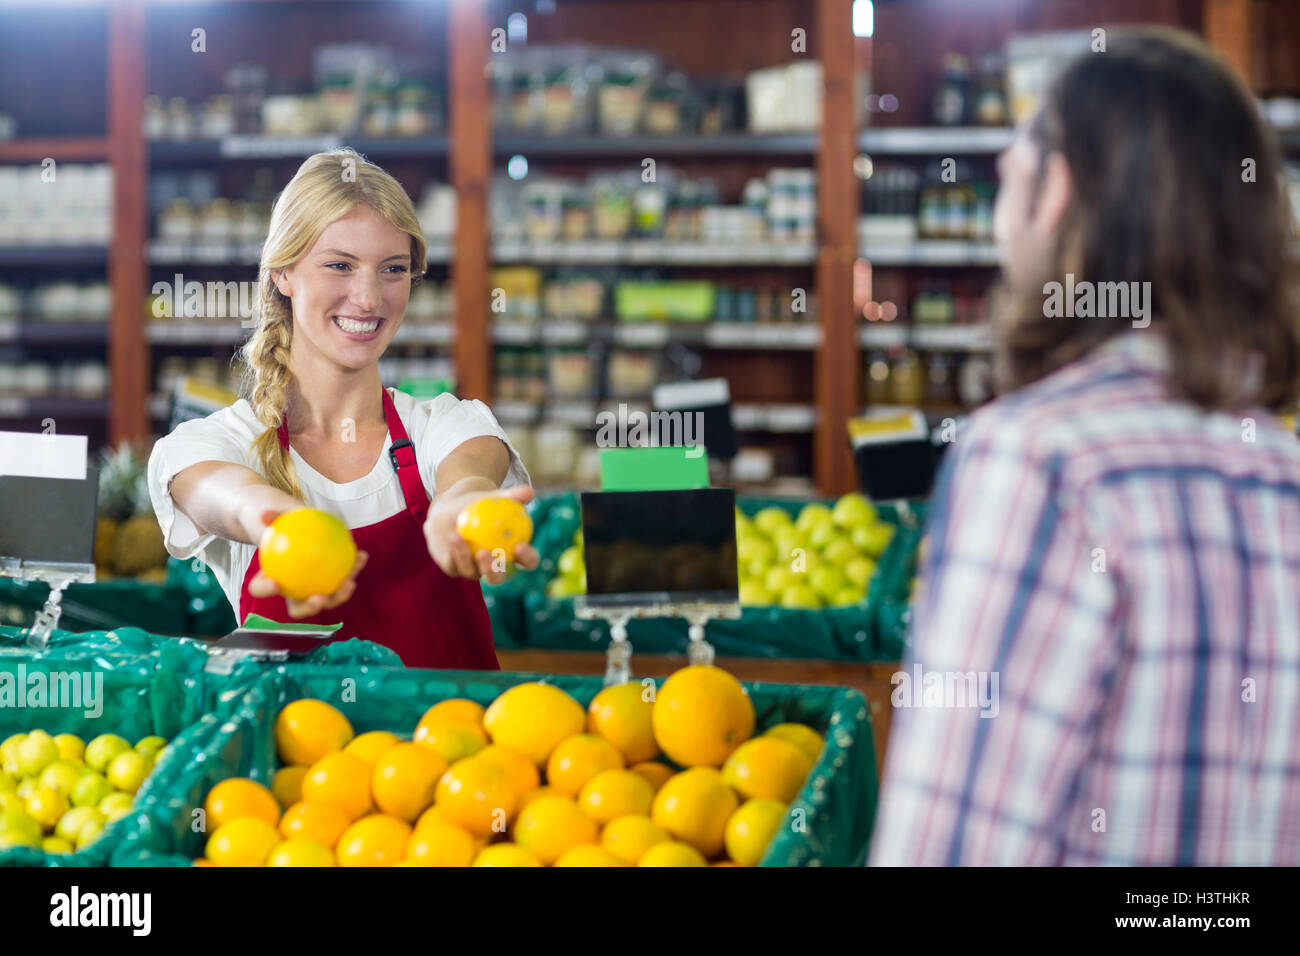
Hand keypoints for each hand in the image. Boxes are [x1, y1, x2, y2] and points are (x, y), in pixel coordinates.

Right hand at [245, 507, 369, 617]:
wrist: (297, 530)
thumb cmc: (282, 527)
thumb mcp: (274, 520)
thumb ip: (270, 518)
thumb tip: (264, 514)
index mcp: (270, 580)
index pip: (261, 589)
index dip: (266, 590)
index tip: (275, 583)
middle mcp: (292, 592)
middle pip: (299, 608)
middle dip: (311, 607)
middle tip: (320, 597)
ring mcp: (314, 591)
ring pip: (328, 599)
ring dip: (340, 594)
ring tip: (349, 582)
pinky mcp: (334, 583)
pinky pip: (344, 578)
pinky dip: (353, 568)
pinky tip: (362, 555)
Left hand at [424, 482, 539, 585]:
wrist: (454, 508)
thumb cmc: (483, 503)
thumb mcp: (497, 497)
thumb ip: (513, 496)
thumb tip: (529, 492)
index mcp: (513, 556)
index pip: (527, 562)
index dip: (528, 558)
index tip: (520, 545)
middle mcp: (494, 568)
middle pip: (498, 578)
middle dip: (493, 571)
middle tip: (486, 553)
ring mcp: (473, 571)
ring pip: (473, 573)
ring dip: (466, 558)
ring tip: (460, 537)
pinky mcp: (453, 569)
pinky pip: (453, 564)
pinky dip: (454, 551)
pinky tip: (453, 537)